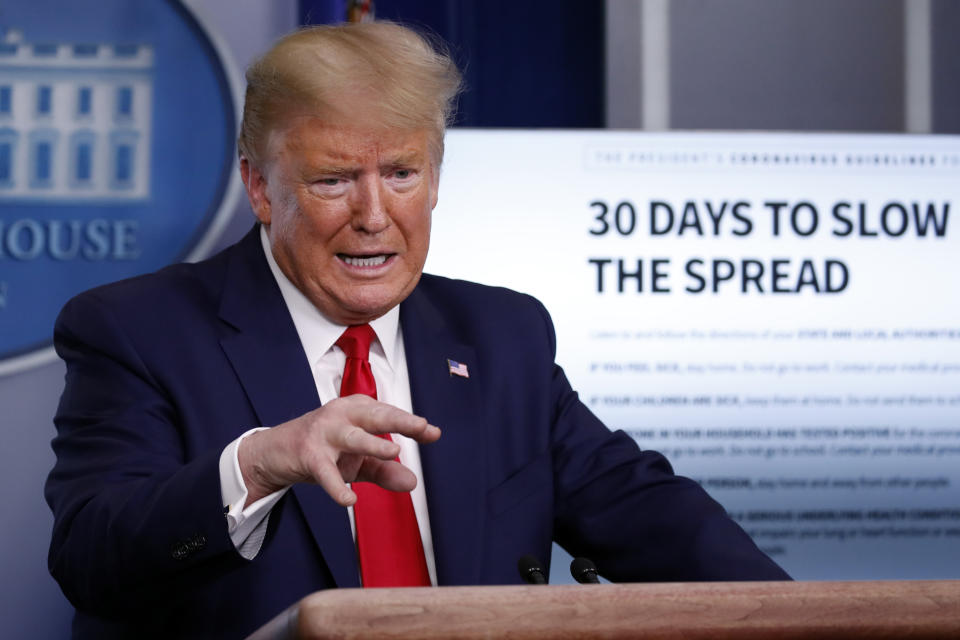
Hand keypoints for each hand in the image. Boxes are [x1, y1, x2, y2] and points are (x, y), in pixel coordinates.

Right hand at [237, 395, 440, 506]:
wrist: (276, 452)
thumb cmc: (322, 449)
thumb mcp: (357, 461)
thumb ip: (385, 470)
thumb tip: (412, 482)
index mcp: (358, 410)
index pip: (389, 415)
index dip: (412, 424)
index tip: (433, 433)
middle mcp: (342, 415)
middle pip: (375, 416)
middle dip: (399, 420)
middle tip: (421, 427)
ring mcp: (324, 433)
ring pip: (352, 437)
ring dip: (372, 443)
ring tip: (394, 451)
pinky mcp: (308, 454)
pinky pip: (325, 472)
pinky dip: (336, 486)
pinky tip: (349, 500)